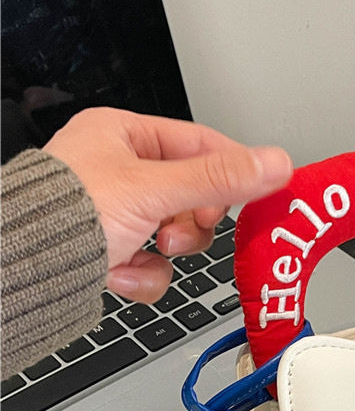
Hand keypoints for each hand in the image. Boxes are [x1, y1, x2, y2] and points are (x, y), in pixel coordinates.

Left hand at [42, 107, 292, 303]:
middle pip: (192, 195)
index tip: (259, 187)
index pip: (198, 144)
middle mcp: (119, 171)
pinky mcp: (113, 250)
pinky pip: (154, 264)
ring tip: (147, 250)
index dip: (231, 168)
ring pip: (176, 235)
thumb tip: (274, 164)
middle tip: (184, 227)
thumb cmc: (65, 216)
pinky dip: (145, 274)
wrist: (24, 273)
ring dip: (168, 252)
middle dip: (190, 221)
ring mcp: (116, 213)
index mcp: (121, 136)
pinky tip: (120, 272)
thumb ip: (219, 179)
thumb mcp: (153, 190)